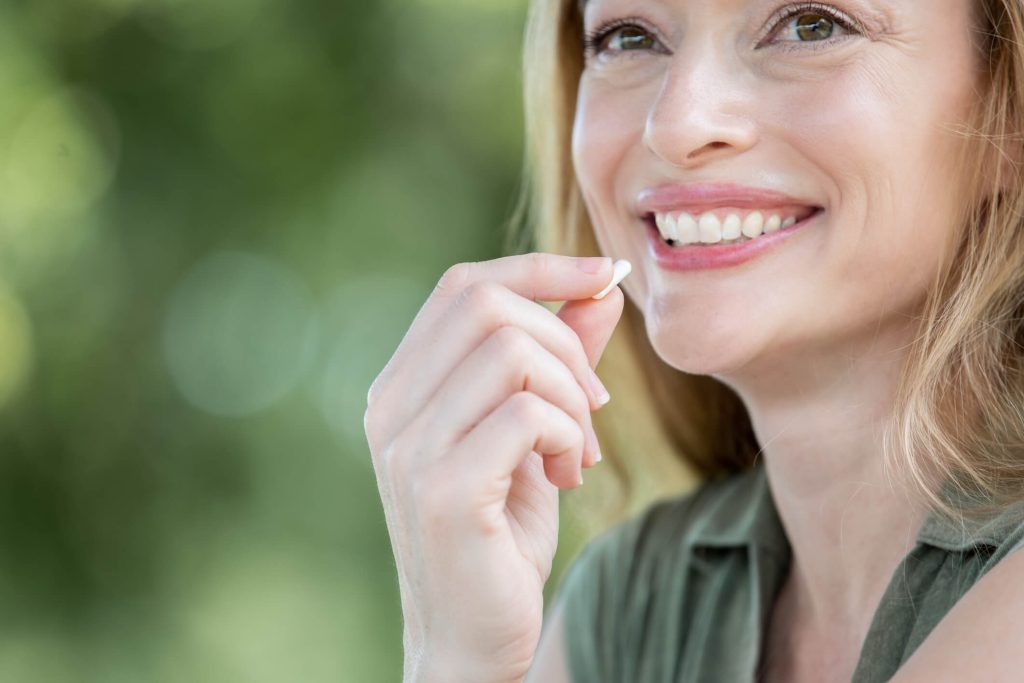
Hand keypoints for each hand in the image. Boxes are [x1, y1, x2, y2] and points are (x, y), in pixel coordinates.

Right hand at [363, 253, 625, 682]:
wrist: (471, 638)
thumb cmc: (499, 534)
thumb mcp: (535, 433)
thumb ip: (559, 359)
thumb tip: (602, 289)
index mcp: (402, 387)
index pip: (462, 286)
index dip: (538, 267)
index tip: (603, 276)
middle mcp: (391, 408)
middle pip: (487, 305)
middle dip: (565, 341)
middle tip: (591, 404)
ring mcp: (409, 448)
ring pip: (513, 352)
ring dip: (571, 395)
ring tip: (579, 449)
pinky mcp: (443, 489)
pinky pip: (526, 414)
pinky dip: (568, 434)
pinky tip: (566, 474)